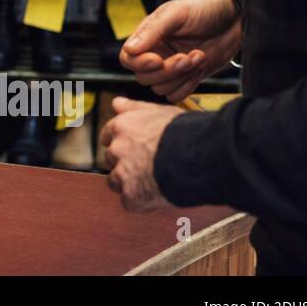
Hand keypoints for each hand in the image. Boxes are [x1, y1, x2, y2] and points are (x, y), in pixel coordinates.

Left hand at [99, 97, 183, 211]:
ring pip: (116, 182)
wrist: (198, 157)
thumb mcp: (159, 111)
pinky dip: (141, 201)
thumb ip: (134, 108)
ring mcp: (122, 173)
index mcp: (121, 127)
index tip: (132, 148)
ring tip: (154, 181)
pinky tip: (157, 195)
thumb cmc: (184, 133)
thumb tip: (117, 103)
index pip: (108, 136)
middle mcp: (116, 149)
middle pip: (112, 159)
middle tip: (148, 165)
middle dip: (125, 163)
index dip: (121, 143)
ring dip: (130, 183)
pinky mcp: (132, 196)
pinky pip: (130, 202)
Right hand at [120, 0, 241, 103]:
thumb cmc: (205, 9)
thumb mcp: (177, 13)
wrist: (236, 18)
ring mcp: (171, 67)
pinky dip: (187, 86)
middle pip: (144, 77)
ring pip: (160, 88)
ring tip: (199, 56)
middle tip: (188, 56)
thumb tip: (130, 49)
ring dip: (181, 76)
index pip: (128, 58)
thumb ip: (152, 31)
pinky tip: (200, 68)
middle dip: (167, 70)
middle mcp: (156, 53)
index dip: (140, 63)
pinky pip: (176, 94)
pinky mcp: (187, 78)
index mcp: (148, 36)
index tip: (158, 59)